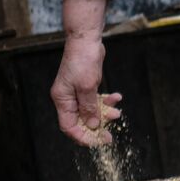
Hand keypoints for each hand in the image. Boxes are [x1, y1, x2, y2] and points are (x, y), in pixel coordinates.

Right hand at [51, 0, 121, 146]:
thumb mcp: (87, 87)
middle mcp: (67, 98)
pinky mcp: (86, 85)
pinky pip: (96, 99)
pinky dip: (106, 100)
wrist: (86, 39)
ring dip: (104, 113)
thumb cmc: (82, 59)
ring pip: (91, 110)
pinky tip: (116, 97)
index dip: (82, 136)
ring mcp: (77, 92)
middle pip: (80, 121)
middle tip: (109, 136)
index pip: (69, 126)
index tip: (96, 142)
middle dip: (96, 127)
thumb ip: (89, 108)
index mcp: (62, 100)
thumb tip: (93, 126)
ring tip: (117, 112)